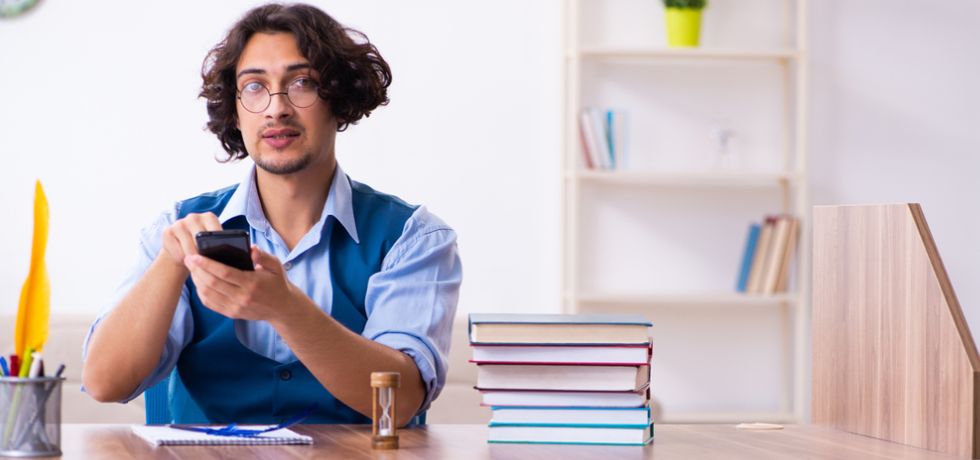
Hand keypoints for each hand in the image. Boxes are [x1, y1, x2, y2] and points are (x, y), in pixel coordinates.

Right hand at [159, 212, 221, 270]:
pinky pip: (177, 252)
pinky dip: (182, 260)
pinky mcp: (167, 232)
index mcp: (209, 217)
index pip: (216, 232)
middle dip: (205, 256)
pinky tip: (185, 260)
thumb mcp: (213, 244)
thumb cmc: (202, 247)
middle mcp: (193, 217)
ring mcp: (179, 223)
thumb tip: (229, 255)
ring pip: (189, 248)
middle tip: (208, 266)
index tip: (219, 259)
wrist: (180, 248)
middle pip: (201, 241)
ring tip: (197, 265)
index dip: (217, 247)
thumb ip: (219, 244)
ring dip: (193, 260)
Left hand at [184, 246, 301, 321]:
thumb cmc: (277, 283)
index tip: (195, 256)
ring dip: (197, 281)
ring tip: (193, 269)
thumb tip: (251, 249)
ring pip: (208, 294)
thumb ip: (264, 256)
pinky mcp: (231, 314)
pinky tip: (199, 282)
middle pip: (212, 284)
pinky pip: (210, 304)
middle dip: (197, 270)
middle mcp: (242, 297)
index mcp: (252, 283)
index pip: (225, 273)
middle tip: (189, 259)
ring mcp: (235, 308)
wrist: (282, 308)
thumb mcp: (276, 266)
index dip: (208, 264)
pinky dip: (201, 292)